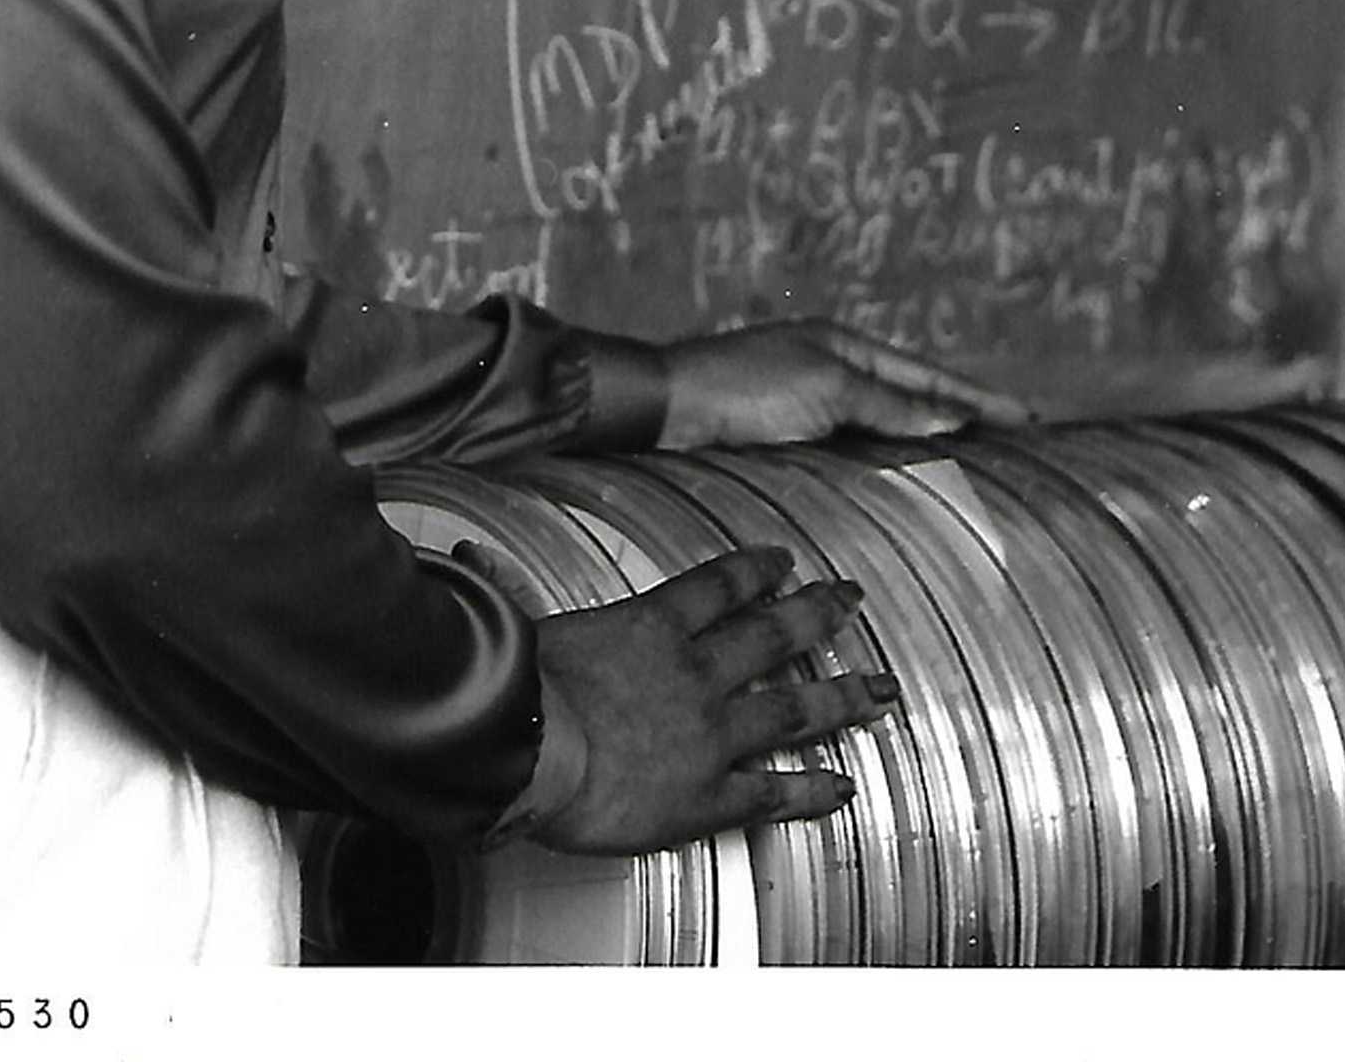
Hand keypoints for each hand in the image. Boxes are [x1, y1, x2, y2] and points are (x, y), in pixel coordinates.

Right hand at [526, 543, 895, 853]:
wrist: (535, 754)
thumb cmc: (522, 693)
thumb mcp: (521, 625)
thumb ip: (504, 587)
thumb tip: (464, 552)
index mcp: (653, 626)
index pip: (719, 585)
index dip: (757, 569)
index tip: (785, 560)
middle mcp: (697, 672)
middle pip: (774, 634)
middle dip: (819, 614)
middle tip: (852, 600)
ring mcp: (714, 733)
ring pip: (795, 708)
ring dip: (843, 696)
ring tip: (880, 690)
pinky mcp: (712, 793)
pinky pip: (776, 792)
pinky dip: (814, 790)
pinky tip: (842, 785)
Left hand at [654, 319, 1025, 449]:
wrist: (668, 412)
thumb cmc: (743, 388)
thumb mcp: (827, 388)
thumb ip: (889, 404)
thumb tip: (949, 420)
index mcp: (844, 346)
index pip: (928, 376)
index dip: (978, 399)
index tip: (1028, 419)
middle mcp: (831, 372)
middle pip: (910, 401)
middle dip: (958, 422)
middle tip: (1011, 451)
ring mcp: (809, 406)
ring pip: (883, 431)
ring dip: (922, 449)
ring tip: (972, 476)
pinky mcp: (787, 440)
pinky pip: (853, 454)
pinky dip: (884, 468)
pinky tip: (903, 492)